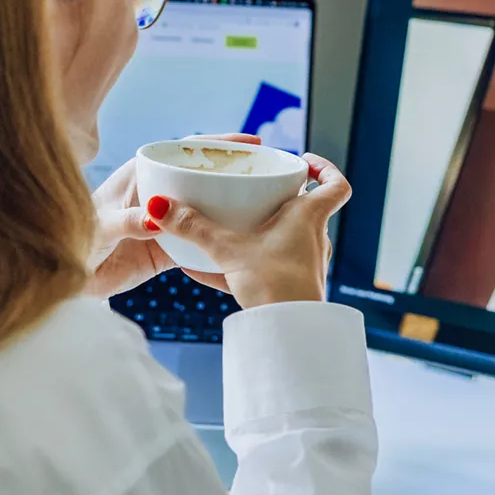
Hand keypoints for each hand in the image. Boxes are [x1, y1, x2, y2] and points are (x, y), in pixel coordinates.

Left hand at [85, 133, 261, 297]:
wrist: (64, 279)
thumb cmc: (70, 239)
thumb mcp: (99, 227)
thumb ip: (125, 221)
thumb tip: (155, 219)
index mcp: (140, 175)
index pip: (184, 150)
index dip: (218, 143)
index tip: (249, 141)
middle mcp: (158, 195)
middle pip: (202, 176)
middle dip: (234, 171)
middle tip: (269, 171)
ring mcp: (165, 222)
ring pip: (206, 208)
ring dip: (232, 206)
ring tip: (266, 204)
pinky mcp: (167, 250)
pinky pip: (200, 242)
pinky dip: (220, 240)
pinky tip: (243, 240)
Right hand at [153, 153, 348, 309]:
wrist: (288, 332)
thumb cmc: (275, 286)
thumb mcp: (228, 250)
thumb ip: (193, 228)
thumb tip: (158, 206)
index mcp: (309, 218)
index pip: (336, 185)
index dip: (325, 168)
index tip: (303, 161)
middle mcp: (312, 239)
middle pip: (308, 209)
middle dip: (283, 198)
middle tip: (258, 190)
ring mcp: (304, 265)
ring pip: (286, 239)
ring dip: (262, 232)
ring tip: (230, 227)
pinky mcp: (289, 288)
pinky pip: (265, 268)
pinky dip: (241, 265)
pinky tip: (202, 270)